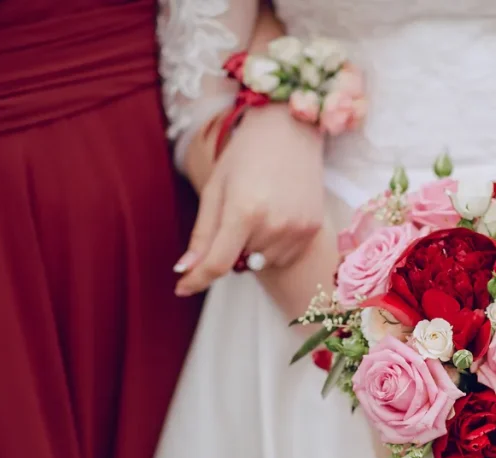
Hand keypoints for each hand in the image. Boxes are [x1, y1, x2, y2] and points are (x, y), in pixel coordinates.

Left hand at [174, 104, 324, 296]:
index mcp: (244, 210)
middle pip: (240, 263)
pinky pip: (285, 257)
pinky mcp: (313, 229)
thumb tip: (185, 270)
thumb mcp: (215, 189)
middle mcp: (274, 224)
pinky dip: (273, 247)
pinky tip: (276, 217)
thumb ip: (202, 233)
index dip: (197, 280)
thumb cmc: (245, 156)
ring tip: (259, 212)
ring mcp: (298, 229)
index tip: (181, 288)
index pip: (218, 263)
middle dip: (230, 248)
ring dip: (253, 249)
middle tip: (237, 213)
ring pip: (262, 262)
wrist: (291, 131)